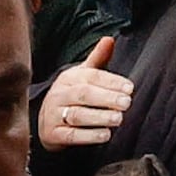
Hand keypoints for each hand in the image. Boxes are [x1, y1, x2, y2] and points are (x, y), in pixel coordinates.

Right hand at [38, 35, 130, 151]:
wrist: (45, 122)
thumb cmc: (71, 96)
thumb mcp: (82, 76)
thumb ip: (98, 59)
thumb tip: (109, 39)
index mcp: (69, 78)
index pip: (90, 76)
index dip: (111, 81)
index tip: (129, 88)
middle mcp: (59, 94)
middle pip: (83, 94)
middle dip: (106, 98)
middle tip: (126, 103)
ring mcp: (54, 115)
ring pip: (77, 115)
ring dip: (99, 117)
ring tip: (118, 119)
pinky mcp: (52, 134)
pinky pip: (71, 135)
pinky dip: (88, 136)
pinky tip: (105, 135)